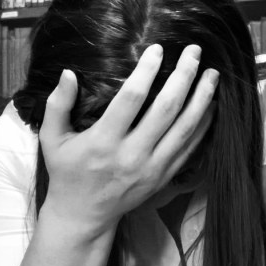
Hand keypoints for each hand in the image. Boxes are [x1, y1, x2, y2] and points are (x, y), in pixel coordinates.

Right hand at [39, 44, 217, 239]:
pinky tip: (212, 105)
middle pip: (166, 109)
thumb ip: (58, 104)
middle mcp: (132, 155)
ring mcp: (152, 168)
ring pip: (186, 128)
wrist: (84, 215)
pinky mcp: (164, 177)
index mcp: (103, 142)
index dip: (147, 71)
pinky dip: (205, 125)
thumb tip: (68, 73)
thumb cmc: (67, 172)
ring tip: (212, 75)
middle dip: (184, 77)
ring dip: (202, 98)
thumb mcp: (52, 138)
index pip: (131, 99)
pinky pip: (191, 148)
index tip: (158, 49)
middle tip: (194, 52)